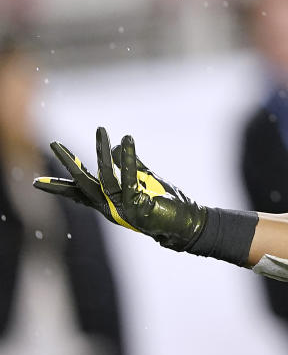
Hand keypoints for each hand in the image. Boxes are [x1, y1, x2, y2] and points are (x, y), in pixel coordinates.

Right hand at [35, 127, 207, 250]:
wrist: (184, 224)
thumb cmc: (163, 204)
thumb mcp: (143, 180)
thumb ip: (130, 165)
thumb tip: (117, 147)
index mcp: (108, 202)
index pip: (79, 193)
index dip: (59, 186)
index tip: (36, 182)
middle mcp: (111, 207)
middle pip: (83, 183)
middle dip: (69, 163)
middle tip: (54, 143)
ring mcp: (123, 208)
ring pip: (105, 178)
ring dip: (103, 152)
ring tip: (101, 129)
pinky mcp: (138, 206)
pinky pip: (130, 179)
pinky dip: (128, 159)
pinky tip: (126, 141)